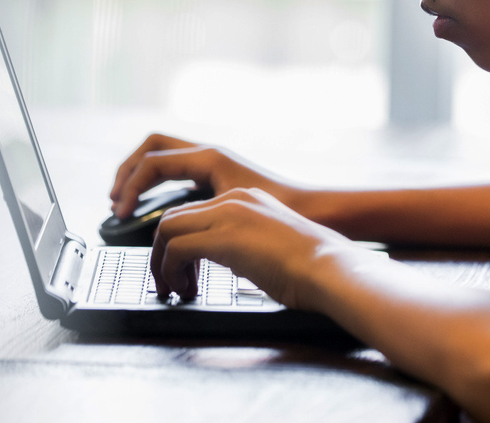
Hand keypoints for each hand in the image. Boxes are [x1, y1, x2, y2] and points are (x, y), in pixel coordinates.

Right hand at [109, 133, 296, 218]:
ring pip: (165, 156)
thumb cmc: (282, 210)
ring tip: (127, 204)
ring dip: (141, 175)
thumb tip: (167, 234)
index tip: (121, 214)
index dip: (129, 188)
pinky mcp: (221, 177)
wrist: (315, 211)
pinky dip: (160, 184)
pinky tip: (158, 208)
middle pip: (152, 148)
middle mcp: (211, 155)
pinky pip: (179, 170)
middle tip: (115, 201)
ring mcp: (216, 164)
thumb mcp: (232, 212)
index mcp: (210, 158)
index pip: (152, 163)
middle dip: (128, 171)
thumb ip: (195, 220)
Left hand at [148, 187, 357, 306]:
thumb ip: (248, 245)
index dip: (180, 244)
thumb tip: (236, 263)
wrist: (328, 268)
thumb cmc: (312, 266)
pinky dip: (170, 272)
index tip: (183, 271)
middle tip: (170, 283)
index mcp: (247, 199)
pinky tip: (186, 291)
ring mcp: (228, 214)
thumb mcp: (273, 245)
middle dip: (162, 253)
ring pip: (167, 229)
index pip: (195, 213)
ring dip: (161, 264)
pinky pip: (175, 249)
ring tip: (174, 290)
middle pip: (174, 218)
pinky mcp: (223, 236)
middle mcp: (234, 199)